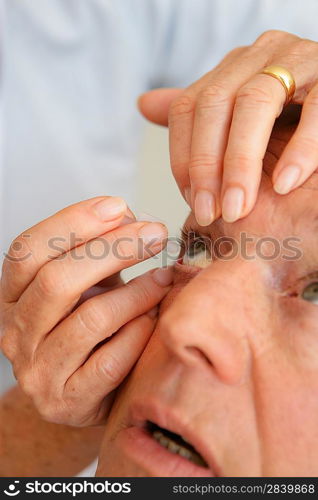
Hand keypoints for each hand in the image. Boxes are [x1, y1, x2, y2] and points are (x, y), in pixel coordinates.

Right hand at [0, 196, 171, 425]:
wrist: (90, 392)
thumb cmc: (92, 331)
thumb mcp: (87, 285)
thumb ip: (99, 251)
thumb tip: (129, 214)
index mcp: (12, 297)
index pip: (27, 250)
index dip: (72, 222)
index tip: (118, 205)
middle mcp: (15, 333)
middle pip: (56, 280)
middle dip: (113, 249)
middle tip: (155, 234)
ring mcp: (38, 371)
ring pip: (89, 319)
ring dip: (137, 291)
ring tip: (165, 276)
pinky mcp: (68, 401)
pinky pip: (110, 361)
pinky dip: (139, 333)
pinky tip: (155, 318)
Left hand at [139, 30, 317, 224]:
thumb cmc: (289, 117)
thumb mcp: (237, 116)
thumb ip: (198, 115)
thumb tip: (144, 105)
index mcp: (231, 68)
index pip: (188, 107)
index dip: (182, 157)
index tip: (193, 201)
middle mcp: (259, 55)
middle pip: (215, 104)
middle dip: (207, 164)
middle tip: (211, 213)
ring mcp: (298, 60)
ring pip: (255, 103)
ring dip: (241, 162)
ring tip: (238, 207)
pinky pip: (315, 110)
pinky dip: (299, 149)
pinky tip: (284, 184)